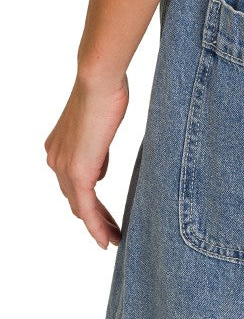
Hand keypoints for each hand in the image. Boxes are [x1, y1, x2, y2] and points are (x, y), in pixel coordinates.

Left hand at [44, 71, 129, 247]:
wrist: (98, 79)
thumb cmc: (104, 90)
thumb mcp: (100, 124)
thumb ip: (97, 150)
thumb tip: (99, 173)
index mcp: (58, 148)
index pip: (73, 182)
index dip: (88, 199)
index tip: (104, 212)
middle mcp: (55, 160)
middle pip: (75, 199)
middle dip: (94, 217)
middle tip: (111, 231)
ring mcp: (64, 167)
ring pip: (80, 206)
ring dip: (98, 224)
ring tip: (114, 237)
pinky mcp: (78, 172)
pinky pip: (87, 207)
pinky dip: (96, 226)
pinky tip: (107, 239)